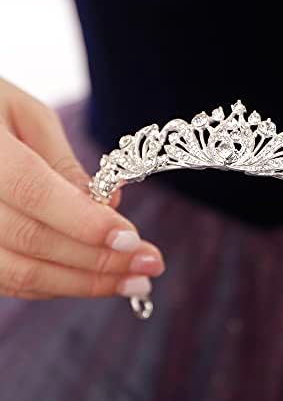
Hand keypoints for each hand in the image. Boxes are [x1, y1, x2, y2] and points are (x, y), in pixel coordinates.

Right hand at [0, 78, 163, 299]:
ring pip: (23, 273)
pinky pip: (12, 281)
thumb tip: (109, 206)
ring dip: (86, 284)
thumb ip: (63, 163)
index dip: (86, 222)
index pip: (35, 193)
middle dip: (101, 261)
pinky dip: (59, 285)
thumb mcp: (24, 115)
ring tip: (135, 284)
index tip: (132, 240)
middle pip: (34, 241)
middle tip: (151, 266)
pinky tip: (98, 282)